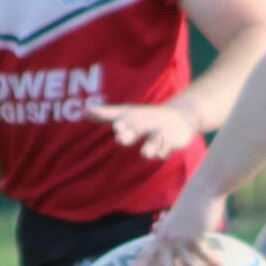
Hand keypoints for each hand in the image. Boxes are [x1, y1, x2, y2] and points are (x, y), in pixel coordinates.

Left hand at [86, 99, 201, 160]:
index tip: (116, 126)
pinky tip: (161, 155)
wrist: (181, 115)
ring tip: (145, 154)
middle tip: (121, 137)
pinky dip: (165, 149)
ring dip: (151, 145)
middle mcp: (148, 122)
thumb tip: (84, 111)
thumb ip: (106, 114)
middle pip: (140, 127)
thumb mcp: (127, 114)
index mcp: (135, 116)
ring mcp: (161, 131)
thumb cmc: (146, 117)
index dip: (123, 123)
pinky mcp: (173, 140)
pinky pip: (169, 145)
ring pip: (155, 138)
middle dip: (132, 131)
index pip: (127, 118)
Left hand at [122, 194, 224, 265]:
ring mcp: (180, 240)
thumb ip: (164, 227)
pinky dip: (213, 261)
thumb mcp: (173, 218)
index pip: (144, 258)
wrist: (203, 190)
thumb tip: (154, 228)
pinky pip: (204, 254)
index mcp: (159, 239)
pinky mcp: (195, 236)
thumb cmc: (188, 205)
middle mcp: (166, 241)